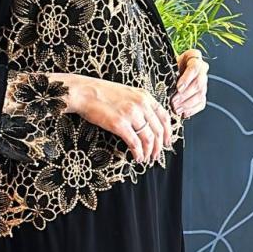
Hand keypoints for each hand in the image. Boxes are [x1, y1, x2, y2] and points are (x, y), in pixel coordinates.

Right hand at [50, 73, 173, 163]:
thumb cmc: (102, 94)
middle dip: (159, 147)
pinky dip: (138, 153)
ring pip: (149, 138)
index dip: (168, 132)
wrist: (85, 92)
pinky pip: (135, 143)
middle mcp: (141, 104)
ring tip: (146, 159)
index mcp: (144, 96)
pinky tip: (137, 158)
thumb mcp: (127, 93)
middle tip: (156, 156)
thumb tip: (146, 121)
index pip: (164, 116)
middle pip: (158, 130)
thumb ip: (139, 104)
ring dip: (149, 152)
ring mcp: (131, 114)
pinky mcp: (120, 124)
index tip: (167, 143)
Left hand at [171, 50, 208, 118]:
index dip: (187, 78)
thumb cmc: (166, 69)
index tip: (178, 87)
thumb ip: (167, 70)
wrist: (168, 76)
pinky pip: (201, 103)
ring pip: (200, 94)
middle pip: (199, 83)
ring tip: (176, 108)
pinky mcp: (202, 95)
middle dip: (185, 94)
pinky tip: (183, 112)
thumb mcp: (166, 65)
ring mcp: (203, 82)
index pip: (195, 67)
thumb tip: (164, 83)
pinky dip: (192, 109)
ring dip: (187, 104)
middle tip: (174, 101)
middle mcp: (202, 69)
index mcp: (194, 57)